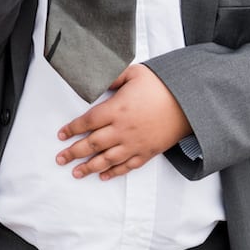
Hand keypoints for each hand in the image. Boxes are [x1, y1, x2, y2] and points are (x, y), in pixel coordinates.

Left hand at [55, 64, 191, 180]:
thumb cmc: (161, 85)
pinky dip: (114, 173)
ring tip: (75, 173)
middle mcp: (122, 129)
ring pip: (107, 159)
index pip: (87, 122)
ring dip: (89, 167)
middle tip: (60, 159)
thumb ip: (112, 77)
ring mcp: (134, 143)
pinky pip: (127, 166)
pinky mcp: (147, 152)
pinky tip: (103, 176)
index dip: (72, 129)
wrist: (189, 103)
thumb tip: (96, 80)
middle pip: (92, 144)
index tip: (61, 135)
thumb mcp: (134, 73)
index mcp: (116, 109)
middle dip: (73, 152)